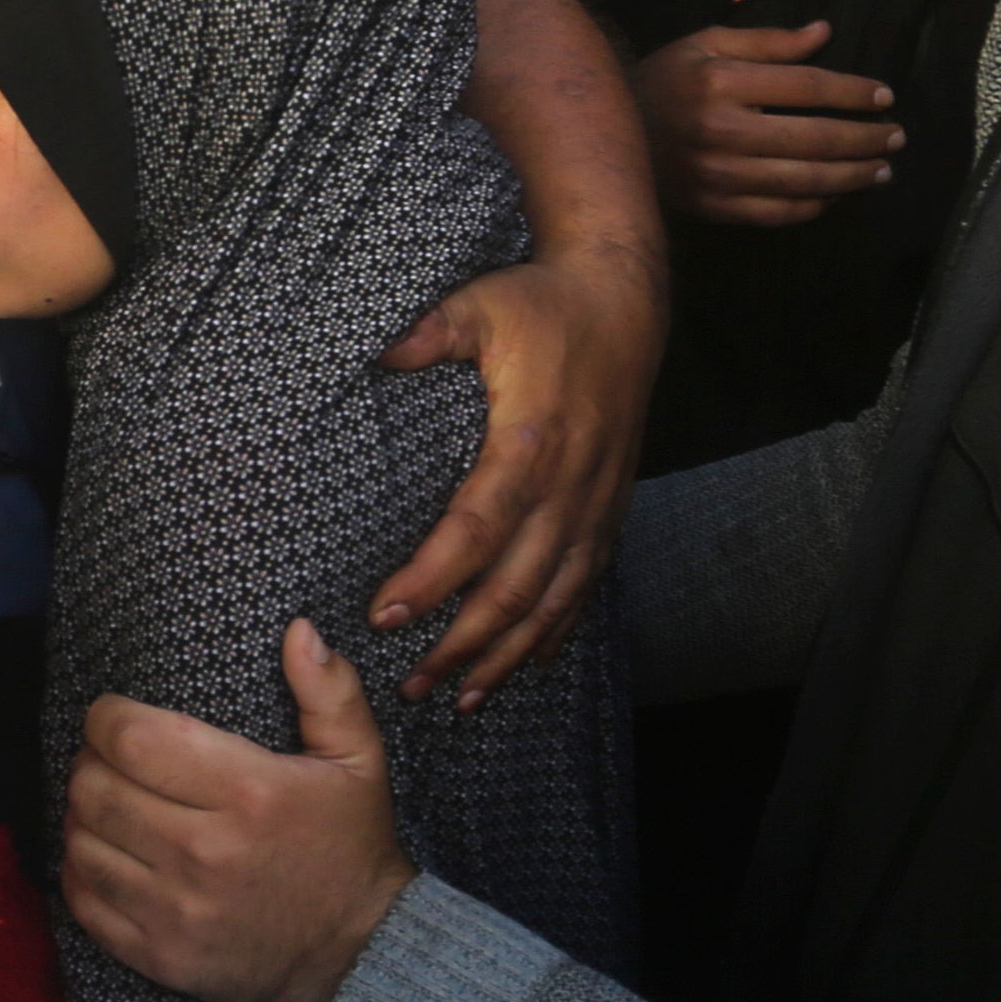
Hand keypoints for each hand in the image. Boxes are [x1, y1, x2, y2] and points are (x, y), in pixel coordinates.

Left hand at [60, 617, 411, 1001]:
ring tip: (109, 804)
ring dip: (83, 816)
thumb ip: (329, 691)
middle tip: (110, 760)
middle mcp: (205, 852)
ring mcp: (178, 909)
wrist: (360, 956)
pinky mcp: (160, 956)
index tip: (112, 716)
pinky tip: (105, 854)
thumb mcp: (359, 762)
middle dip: (90, 762)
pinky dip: (81, 871)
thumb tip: (299, 630)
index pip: (133, 739)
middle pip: (94, 788)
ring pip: (80, 843)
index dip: (105, 717)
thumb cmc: (351, 848)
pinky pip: (84, 903)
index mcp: (249, 793)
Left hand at [363, 249, 655, 707]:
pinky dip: (554, 633)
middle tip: (411, 683)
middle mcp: (570, 485)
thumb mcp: (480, 304)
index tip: (384, 616)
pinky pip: (584, 588)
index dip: (433, 578)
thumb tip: (377, 350)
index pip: (477, 528)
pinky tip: (527, 666)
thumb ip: (428, 332)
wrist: (624, 303)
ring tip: (461, 698)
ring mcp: (595, 504)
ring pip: (554, 601)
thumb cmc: (541, 306)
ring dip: (507, 655)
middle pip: (516, 586)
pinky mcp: (609, 511)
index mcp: (531, 441)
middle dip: (463, 644)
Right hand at [633, 21, 901, 225]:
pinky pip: (776, 213)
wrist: (604, 135)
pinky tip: (836, 196)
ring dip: (850, 177)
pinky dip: (813, 207)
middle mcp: (723, 130)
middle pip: (814, 137)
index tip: (884, 97)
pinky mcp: (713, 206)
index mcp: (723, 83)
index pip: (807, 87)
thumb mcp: (706, 44)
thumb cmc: (662, 80)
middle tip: (896, 138)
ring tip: (880, 171)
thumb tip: (823, 34)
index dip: (853, 92)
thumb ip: (767, 42)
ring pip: (803, 180)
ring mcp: (718, 174)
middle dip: (864, 139)